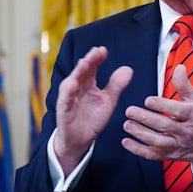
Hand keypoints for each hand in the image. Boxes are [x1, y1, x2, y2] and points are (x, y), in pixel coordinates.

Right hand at [54, 46, 132, 174]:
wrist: (81, 141)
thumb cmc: (92, 119)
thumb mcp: (108, 101)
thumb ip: (116, 85)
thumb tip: (128, 69)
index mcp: (88, 84)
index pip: (92, 68)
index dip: (96, 59)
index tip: (103, 50)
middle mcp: (77, 88)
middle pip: (82, 71)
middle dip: (88, 61)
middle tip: (96, 52)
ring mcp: (69, 99)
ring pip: (71, 83)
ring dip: (77, 73)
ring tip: (85, 63)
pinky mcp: (64, 111)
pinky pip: (64, 101)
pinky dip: (67, 92)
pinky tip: (72, 84)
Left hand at [122, 65, 192, 169]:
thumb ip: (184, 84)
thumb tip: (179, 68)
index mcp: (192, 115)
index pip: (177, 110)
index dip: (162, 105)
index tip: (148, 100)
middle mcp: (185, 131)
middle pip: (164, 125)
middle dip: (146, 118)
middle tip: (130, 111)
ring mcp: (176, 145)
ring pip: (157, 141)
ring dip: (140, 134)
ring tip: (127, 124)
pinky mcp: (168, 155)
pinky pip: (152, 154)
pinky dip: (138, 150)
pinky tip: (127, 142)